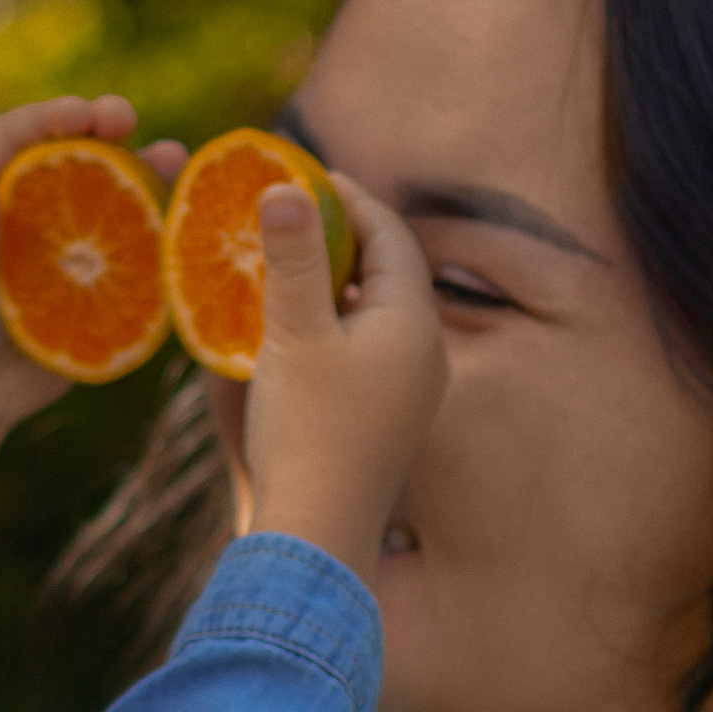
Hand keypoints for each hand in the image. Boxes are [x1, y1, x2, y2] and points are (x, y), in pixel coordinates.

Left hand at [0, 94, 186, 529]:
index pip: (22, 135)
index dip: (55, 116)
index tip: (85, 113)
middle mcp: (32, 204)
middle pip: (75, 154)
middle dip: (108, 132)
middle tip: (129, 120)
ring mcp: (67, 244)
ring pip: (112, 198)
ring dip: (146, 176)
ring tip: (176, 160)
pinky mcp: (93, 285)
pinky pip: (131, 257)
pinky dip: (159, 241)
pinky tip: (187, 229)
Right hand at [236, 172, 445, 582]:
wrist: (316, 536)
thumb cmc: (307, 431)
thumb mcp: (293, 334)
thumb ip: (293, 257)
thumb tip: (285, 185)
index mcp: (415, 324)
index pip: (393, 235)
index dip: (351, 198)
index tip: (306, 175)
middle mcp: (427, 355)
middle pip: (391, 272)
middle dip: (344, 237)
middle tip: (294, 213)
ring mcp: (411, 392)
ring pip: (379, 313)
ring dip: (337, 283)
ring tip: (288, 263)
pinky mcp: (388, 421)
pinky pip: (369, 351)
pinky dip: (337, 324)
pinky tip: (296, 328)